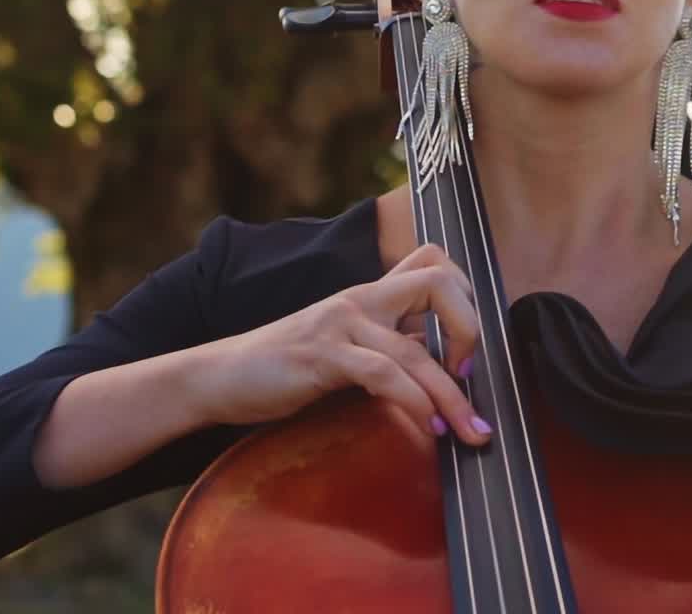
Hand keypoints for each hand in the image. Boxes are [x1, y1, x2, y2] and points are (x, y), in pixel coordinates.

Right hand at [191, 243, 489, 445]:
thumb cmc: (286, 365)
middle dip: (470, 328)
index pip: (434, 261)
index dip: (465, 296)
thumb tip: (437, 359)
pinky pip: (382, 373)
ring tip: (469, 430)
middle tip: (469, 375)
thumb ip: (389, 343)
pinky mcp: (322, 355)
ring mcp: (342, 323)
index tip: (466, 349)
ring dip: (451, 395)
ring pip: (415, 349)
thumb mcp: (347, 346)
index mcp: (371, 294)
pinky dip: (413, 401)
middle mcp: (362, 298)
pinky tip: (428, 427)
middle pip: (438, 281)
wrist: (222, 376)